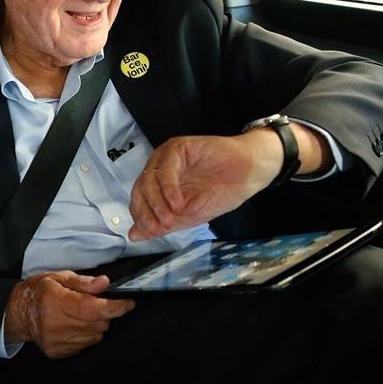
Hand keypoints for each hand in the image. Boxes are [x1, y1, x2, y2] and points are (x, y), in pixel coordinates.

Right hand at [3, 271, 135, 358]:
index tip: (128, 303)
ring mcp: (57, 341)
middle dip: (104, 313)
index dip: (116, 307)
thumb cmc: (40, 291)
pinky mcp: (58, 352)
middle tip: (94, 304)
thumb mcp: (59, 277)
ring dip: (95, 325)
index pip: (95, 308)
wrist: (19, 313)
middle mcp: (56, 324)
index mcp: (57, 301)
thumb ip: (83, 282)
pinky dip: (86, 335)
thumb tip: (105, 283)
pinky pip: (86, 345)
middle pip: (99, 323)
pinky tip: (74, 326)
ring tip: (81, 314)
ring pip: (95, 336)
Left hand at [127, 130, 281, 241]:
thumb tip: (134, 236)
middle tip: (159, 227)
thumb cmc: (220, 193)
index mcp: (158, 184)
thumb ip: (161, 225)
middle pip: (140, 189)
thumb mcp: (188, 217)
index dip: (141, 216)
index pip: (138, 200)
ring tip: (170, 219)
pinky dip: (169, 189)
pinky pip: (166, 168)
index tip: (150, 232)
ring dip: (157, 202)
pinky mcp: (179, 147)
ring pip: (150, 179)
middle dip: (147, 211)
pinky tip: (178, 203)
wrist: (248, 175)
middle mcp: (158, 168)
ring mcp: (167, 156)